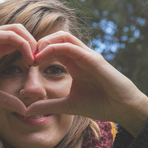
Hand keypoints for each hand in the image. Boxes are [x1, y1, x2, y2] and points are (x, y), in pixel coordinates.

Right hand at [0, 24, 35, 113]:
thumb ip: (4, 99)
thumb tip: (23, 109)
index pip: (21, 43)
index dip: (33, 53)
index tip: (36, 70)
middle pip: (23, 33)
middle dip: (36, 46)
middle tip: (38, 64)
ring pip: (19, 29)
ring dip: (31, 43)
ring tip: (33, 62)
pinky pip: (10, 35)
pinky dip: (22, 44)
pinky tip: (26, 60)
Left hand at [26, 31, 147, 135]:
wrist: (123, 108)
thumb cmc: (100, 104)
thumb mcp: (67, 105)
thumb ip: (48, 105)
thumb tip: (27, 110)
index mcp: (74, 63)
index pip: (53, 47)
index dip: (37, 52)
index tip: (25, 64)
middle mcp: (80, 55)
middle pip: (56, 37)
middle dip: (38, 44)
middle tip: (25, 57)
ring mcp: (87, 55)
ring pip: (63, 37)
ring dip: (45, 43)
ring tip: (32, 56)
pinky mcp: (93, 59)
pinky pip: (70, 47)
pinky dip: (54, 48)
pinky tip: (41, 58)